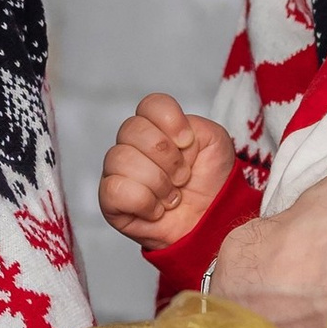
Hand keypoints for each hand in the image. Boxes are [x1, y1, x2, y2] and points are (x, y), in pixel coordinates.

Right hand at [100, 94, 237, 246]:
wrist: (210, 223)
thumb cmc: (210, 182)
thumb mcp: (216, 144)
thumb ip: (197, 125)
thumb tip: (170, 135)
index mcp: (157, 126)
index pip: (150, 105)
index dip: (171, 122)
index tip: (188, 143)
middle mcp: (132, 144)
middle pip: (133, 129)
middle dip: (167, 157)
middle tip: (182, 176)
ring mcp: (117, 170)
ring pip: (122, 158)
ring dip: (158, 182)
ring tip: (172, 196)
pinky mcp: (110, 200)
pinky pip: (115, 189)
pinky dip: (144, 202)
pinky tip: (156, 210)